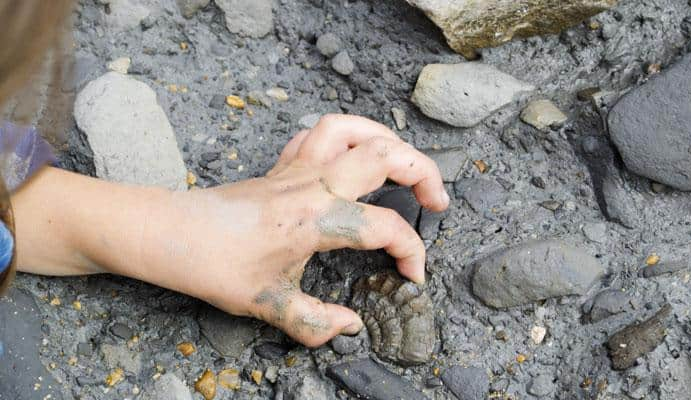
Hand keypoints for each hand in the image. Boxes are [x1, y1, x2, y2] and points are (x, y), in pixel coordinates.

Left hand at [166, 114, 448, 345]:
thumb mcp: (269, 305)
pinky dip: (346, 135)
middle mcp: (314, 184)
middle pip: (386, 155)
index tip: (412, 276)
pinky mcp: (281, 165)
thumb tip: (351, 328)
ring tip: (406, 161)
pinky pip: (319, 133)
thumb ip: (317, 323)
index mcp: (319, 220)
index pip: (387, 227)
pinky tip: (352, 155)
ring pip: (352, 128)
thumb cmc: (214, 265)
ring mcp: (297, 168)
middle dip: (425, 173)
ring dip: (388, 138)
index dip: (412, 253)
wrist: (169, 234)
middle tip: (437, 201)